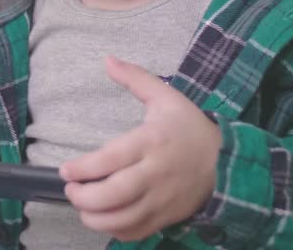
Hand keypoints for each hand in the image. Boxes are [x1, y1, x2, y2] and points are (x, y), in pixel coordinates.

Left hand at [61, 57, 220, 241]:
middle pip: (114, 194)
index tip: (66, 170)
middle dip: (84, 197)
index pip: (112, 159)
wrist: (225, 162)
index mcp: (152, 142)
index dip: (84, 169)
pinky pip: (136, 231)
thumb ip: (135, 78)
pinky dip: (115, 230)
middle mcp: (156, 173)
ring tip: (82, 206)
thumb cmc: (188, 127)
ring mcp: (162, 199)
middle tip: (71, 189)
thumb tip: (107, 60)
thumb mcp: (165, 96)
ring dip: (95, 218)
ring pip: (123, 219)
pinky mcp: (167, 216)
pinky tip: (104, 218)